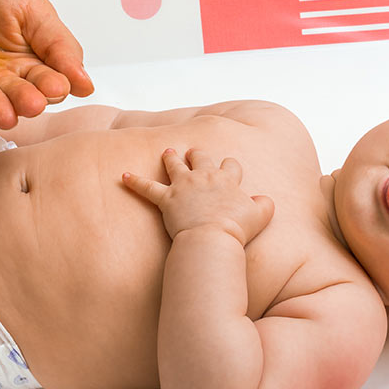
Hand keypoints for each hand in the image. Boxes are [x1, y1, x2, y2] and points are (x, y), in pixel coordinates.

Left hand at [0, 0, 93, 128]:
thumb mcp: (35, 10)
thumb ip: (61, 46)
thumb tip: (86, 84)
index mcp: (34, 60)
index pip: (50, 84)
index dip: (53, 88)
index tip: (55, 87)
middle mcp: (8, 75)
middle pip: (21, 97)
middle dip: (26, 101)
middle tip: (31, 103)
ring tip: (3, 113)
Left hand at [123, 148, 273, 244]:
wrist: (213, 237)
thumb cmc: (237, 229)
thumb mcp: (260, 216)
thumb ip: (264, 205)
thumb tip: (265, 200)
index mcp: (227, 180)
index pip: (230, 165)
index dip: (229, 166)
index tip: (228, 167)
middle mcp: (204, 177)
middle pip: (201, 157)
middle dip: (197, 154)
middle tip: (193, 151)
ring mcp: (184, 186)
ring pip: (174, 165)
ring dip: (170, 158)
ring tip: (167, 152)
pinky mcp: (167, 199)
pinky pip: (147, 188)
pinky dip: (134, 182)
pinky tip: (123, 176)